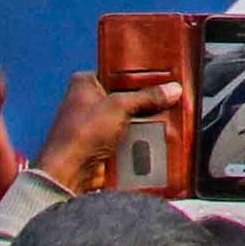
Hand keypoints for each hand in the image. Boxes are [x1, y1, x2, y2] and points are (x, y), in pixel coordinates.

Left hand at [33, 70, 175, 193]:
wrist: (70, 173)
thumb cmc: (82, 133)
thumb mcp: (119, 106)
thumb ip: (147, 97)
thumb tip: (172, 89)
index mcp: (86, 84)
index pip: (119, 72)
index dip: (142, 74)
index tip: (166, 76)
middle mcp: (90, 102)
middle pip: (129, 96)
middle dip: (149, 100)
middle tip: (173, 97)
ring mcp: (99, 125)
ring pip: (132, 118)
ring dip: (148, 121)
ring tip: (174, 117)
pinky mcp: (106, 145)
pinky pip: (130, 137)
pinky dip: (143, 139)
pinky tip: (162, 136)